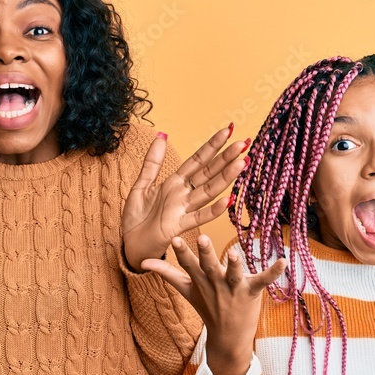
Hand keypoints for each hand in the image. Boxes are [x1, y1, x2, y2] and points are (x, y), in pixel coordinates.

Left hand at [122, 126, 248, 271]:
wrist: (130, 244)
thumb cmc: (137, 218)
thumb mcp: (141, 185)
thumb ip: (152, 163)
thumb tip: (161, 136)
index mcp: (174, 183)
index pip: (197, 160)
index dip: (212, 146)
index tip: (228, 130)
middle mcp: (183, 195)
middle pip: (208, 173)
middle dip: (226, 157)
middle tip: (244, 143)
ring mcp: (183, 210)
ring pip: (208, 191)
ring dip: (226, 177)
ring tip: (242, 163)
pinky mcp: (178, 227)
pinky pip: (198, 217)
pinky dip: (213, 210)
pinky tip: (228, 200)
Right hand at [142, 235, 285, 374]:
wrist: (228, 338)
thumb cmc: (207, 307)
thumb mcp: (186, 289)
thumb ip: (167, 272)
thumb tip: (143, 262)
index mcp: (200, 280)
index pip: (188, 264)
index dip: (182, 252)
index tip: (175, 238)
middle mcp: (215, 284)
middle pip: (209, 266)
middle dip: (206, 254)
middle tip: (203, 238)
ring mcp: (233, 289)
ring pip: (233, 274)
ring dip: (234, 264)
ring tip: (234, 253)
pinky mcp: (252, 293)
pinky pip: (263, 281)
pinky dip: (274, 272)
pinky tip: (283, 261)